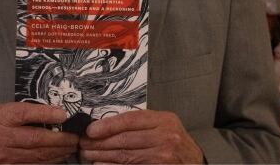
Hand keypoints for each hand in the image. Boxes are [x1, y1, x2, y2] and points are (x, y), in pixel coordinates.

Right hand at [0, 102, 78, 163]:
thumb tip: (53, 111)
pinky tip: (58, 157)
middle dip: (60, 138)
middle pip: (36, 139)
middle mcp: (0, 138)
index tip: (63, 114)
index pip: (25, 114)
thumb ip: (23, 111)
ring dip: (58, 152)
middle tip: (75, 137)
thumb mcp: (0, 111)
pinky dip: (49, 162)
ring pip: (38, 155)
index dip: (46, 114)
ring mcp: (4, 157)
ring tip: (71, 146)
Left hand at [78, 110, 203, 163]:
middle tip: (84, 144)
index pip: (130, 119)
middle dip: (100, 142)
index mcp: (165, 120)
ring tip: (88, 154)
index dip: (108, 125)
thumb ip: (141, 125)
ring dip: (102, 155)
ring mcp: (164, 156)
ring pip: (125, 155)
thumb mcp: (164, 127)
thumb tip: (107, 127)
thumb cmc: (177, 146)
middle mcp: (166, 137)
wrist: (195, 164)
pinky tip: (102, 164)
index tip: (91, 130)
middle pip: (125, 138)